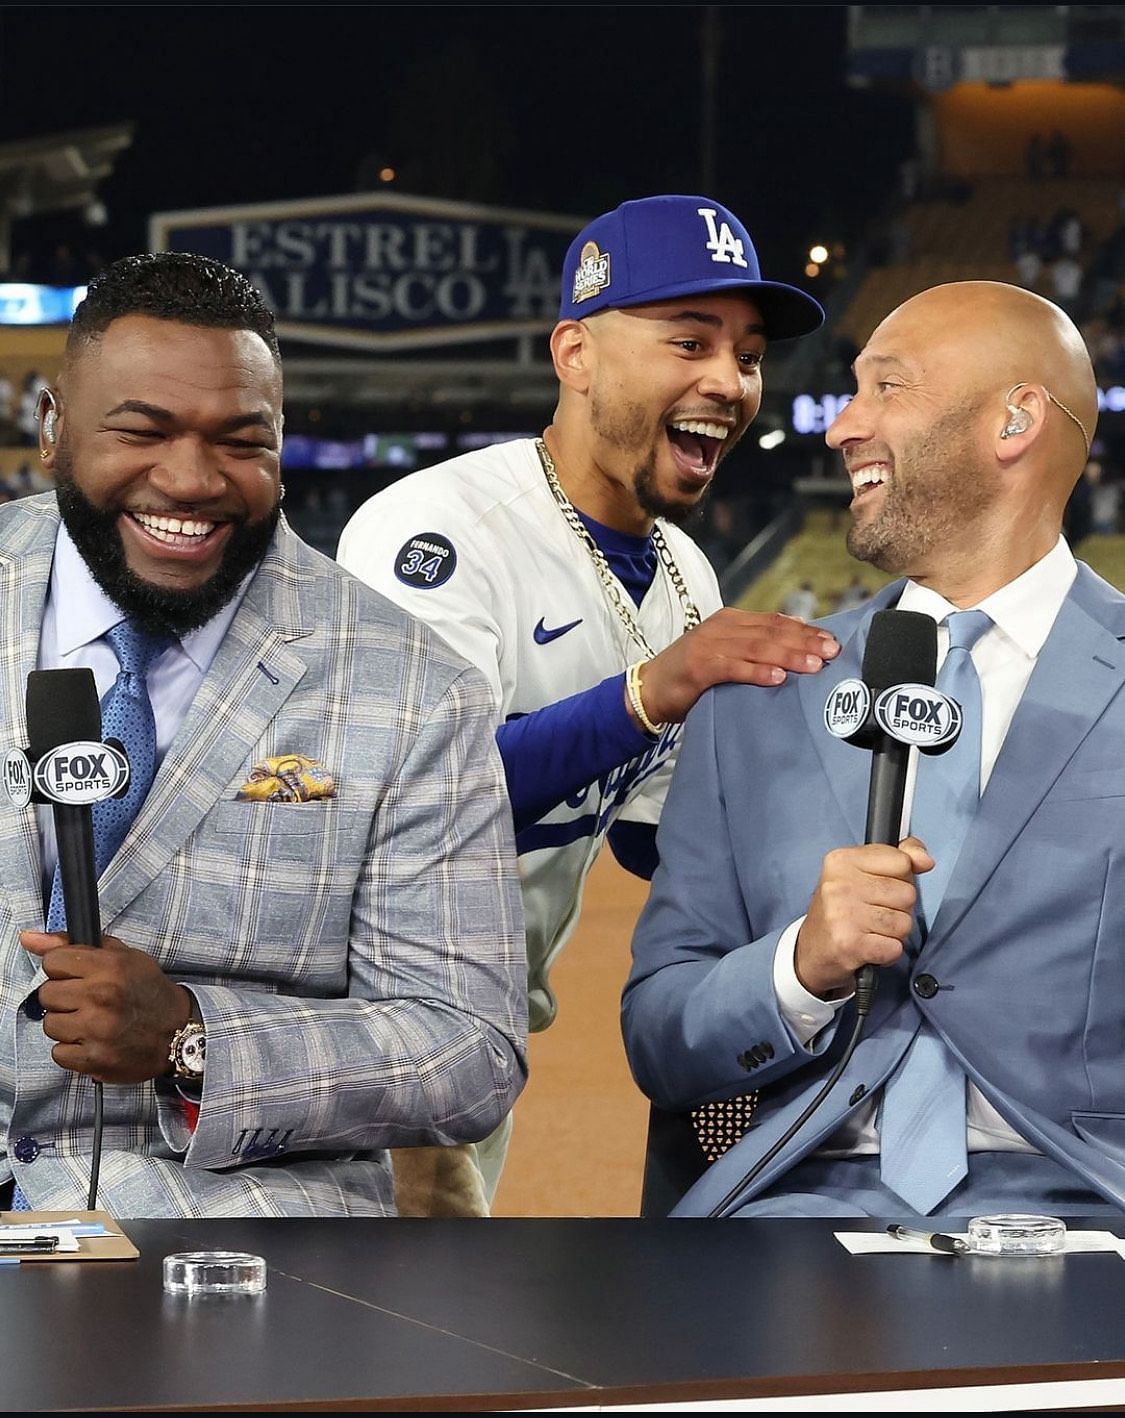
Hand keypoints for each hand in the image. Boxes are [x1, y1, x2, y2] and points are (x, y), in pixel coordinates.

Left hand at [20, 930, 192, 1084]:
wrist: (179, 1031)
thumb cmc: (147, 991)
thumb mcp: (122, 957)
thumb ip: (74, 946)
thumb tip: (28, 938)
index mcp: (109, 967)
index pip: (52, 962)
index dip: (64, 969)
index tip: (78, 976)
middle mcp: (101, 997)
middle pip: (47, 994)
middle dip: (64, 997)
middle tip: (86, 1001)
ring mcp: (97, 1030)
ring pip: (50, 1024)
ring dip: (67, 1024)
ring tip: (91, 1022)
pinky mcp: (94, 1058)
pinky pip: (58, 1053)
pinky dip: (72, 1050)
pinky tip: (92, 1041)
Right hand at [634, 608, 838, 726]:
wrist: (649, 688)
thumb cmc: (691, 675)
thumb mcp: (725, 654)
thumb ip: (754, 647)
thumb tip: (795, 642)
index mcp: (731, 621)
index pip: (775, 622)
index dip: (805, 631)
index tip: (832, 642)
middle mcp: (722, 628)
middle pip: (771, 632)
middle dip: (804, 642)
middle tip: (832, 653)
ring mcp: (710, 645)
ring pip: (757, 648)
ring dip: (789, 656)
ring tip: (813, 666)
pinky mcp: (700, 667)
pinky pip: (734, 668)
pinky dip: (757, 672)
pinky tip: (778, 678)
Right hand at [794, 837, 933, 998]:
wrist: (812, 951)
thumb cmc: (842, 910)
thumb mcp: (863, 872)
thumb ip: (899, 857)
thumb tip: (925, 860)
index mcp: (842, 860)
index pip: (902, 861)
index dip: (899, 878)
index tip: (879, 887)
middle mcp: (839, 884)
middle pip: (908, 894)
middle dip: (899, 909)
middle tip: (873, 914)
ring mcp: (843, 914)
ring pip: (904, 923)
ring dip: (894, 933)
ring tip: (871, 931)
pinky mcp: (849, 944)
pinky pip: (895, 948)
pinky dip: (888, 953)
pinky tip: (870, 948)